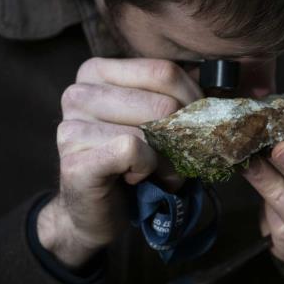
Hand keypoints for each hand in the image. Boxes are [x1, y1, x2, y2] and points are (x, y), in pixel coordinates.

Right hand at [37, 57, 202, 267]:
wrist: (96, 212)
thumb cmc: (130, 161)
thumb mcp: (152, 119)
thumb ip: (175, 97)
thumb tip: (214, 89)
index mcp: (97, 72)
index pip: (164, 71)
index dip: (192, 102)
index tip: (193, 127)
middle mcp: (78, 93)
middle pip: (162, 103)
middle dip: (182, 139)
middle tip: (175, 159)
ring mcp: (69, 127)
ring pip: (150, 129)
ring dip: (167, 161)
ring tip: (156, 172)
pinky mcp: (74, 162)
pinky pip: (132, 150)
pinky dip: (146, 169)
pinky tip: (133, 178)